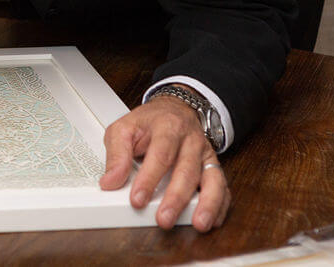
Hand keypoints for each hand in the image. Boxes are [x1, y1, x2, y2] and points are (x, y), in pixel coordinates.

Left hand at [99, 94, 229, 232]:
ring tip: (199, 223)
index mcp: (167, 127)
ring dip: (207, 204)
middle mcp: (190, 141)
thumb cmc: (148, 123)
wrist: (174, 110)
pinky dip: (220, 205)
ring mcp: (204, 154)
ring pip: (212, 179)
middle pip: (187, 170)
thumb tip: (110, 182)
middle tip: (163, 218)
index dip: (149, 179)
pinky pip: (222, 187)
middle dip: (176, 197)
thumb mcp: (124, 129)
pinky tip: (213, 220)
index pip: (160, 154)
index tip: (138, 199)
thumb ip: (116, 155)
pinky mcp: (213, 166)